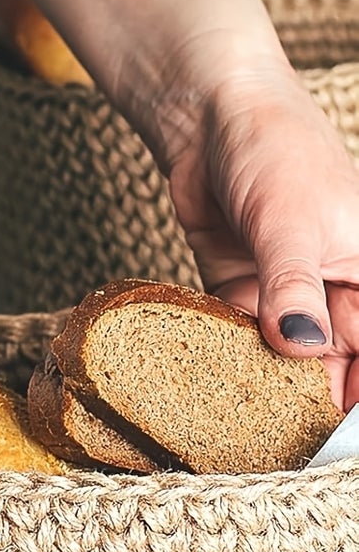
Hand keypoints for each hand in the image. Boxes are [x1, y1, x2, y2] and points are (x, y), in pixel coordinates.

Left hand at [162, 59, 358, 409]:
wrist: (209, 116)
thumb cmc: (275, 150)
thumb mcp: (291, 224)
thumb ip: (295, 290)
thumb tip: (305, 350)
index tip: (341, 426)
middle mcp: (341, 286)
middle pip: (341, 359)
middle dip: (315, 396)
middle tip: (288, 435)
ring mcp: (291, 289)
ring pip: (288, 354)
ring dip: (269, 379)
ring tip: (247, 415)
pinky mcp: (242, 287)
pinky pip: (240, 334)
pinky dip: (229, 351)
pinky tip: (213, 375)